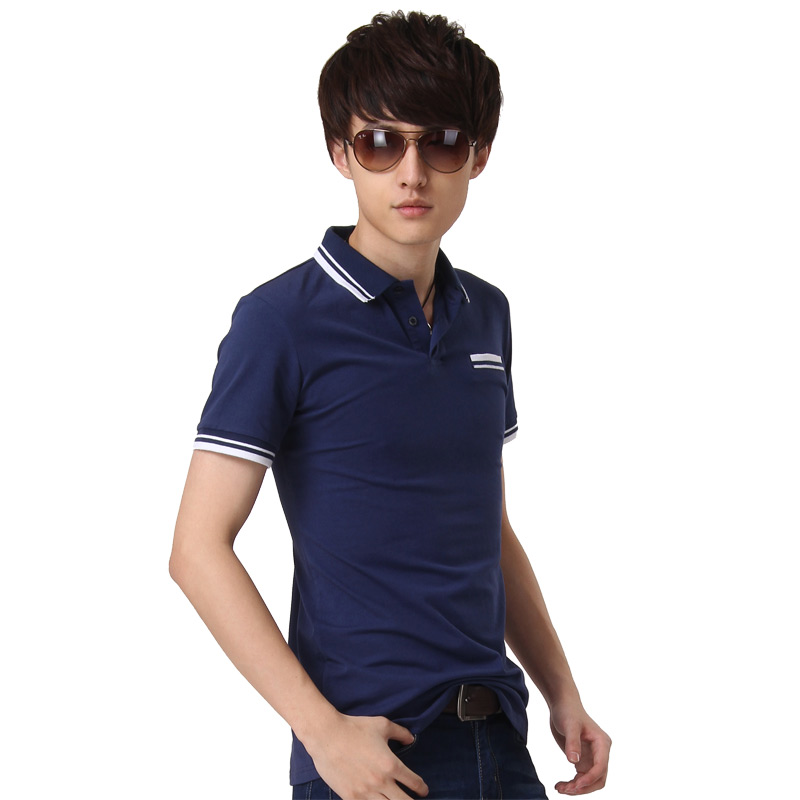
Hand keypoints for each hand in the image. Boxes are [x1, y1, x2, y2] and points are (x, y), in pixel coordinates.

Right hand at [303, 712, 428, 799]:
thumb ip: (400, 732)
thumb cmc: (355, 728)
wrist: (327, 735)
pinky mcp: (350, 797)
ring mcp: (365, 792)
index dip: (422, 788)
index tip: (423, 790)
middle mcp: (380, 782)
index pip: (413, 782)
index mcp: (390, 764)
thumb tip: (411, 739)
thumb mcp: (382, 724)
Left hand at [549, 700, 610, 794]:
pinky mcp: (584, 760)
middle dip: (584, 787)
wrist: (562, 705)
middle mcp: (601, 752)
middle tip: (566, 789)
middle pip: (599, 779)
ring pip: (591, 781)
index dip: (590, 778)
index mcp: (602, 743)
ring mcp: (592, 757)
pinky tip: (561, 785)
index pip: (601, 767)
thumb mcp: (569, 725)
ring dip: (578, 788)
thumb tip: (573, 762)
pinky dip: (573, 784)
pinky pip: (582, 778)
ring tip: (560, 788)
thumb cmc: (568, 711)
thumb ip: (572, 742)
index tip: (576, 785)